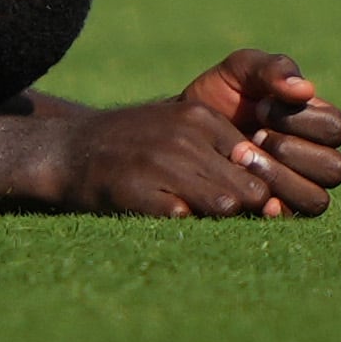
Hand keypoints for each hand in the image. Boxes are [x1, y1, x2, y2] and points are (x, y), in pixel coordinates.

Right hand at [24, 100, 307, 217]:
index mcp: (200, 116)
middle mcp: (185, 136)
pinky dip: (182, 225)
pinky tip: (163, 215)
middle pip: (252, 189)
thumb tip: (274, 195)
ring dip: (216, 219)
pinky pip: (186, 221)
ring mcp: (161, 163)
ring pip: (226, 207)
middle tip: (222, 214)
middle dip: (245, 209)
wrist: (66, 151)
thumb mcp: (179, 127)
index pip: (261, 162)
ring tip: (195, 215)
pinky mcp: (138, 192)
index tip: (240, 198)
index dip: (257, 187)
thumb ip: (223, 150)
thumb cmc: (133, 145)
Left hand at [177, 49, 340, 215]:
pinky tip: (245, 185)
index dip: (299, 119)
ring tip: (244, 158)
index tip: (261, 107)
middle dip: (290, 150)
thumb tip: (306, 89)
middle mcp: (317, 159)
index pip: (335, 128)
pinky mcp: (277, 209)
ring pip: (316, 198)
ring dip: (280, 177)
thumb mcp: (241, 71)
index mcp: (317, 123)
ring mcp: (299, 188)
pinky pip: (290, 218)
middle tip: (255, 136)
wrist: (181, 128)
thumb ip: (272, 69)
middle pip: (333, 168)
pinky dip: (272, 206)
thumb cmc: (220, 96)